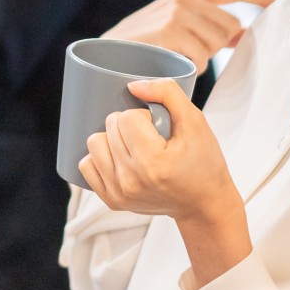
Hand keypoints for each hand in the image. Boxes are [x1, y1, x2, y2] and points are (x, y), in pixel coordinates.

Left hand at [80, 79, 251, 286]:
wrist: (203, 203)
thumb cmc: (203, 162)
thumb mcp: (196, 122)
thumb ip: (168, 94)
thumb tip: (133, 86)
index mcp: (152, 163)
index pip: (127, 118)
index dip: (144, 116)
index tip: (158, 128)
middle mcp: (131, 180)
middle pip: (110, 127)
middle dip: (129, 125)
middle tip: (150, 137)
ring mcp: (119, 193)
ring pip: (94, 143)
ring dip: (112, 139)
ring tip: (134, 147)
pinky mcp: (111, 200)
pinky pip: (86, 165)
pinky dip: (101, 157)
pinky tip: (120, 159)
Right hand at [103, 0, 275, 72]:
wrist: (109, 50)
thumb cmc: (147, 39)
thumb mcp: (179, 21)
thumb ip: (211, 23)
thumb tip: (245, 32)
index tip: (275, 3)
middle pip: (230, 26)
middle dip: (217, 43)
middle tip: (191, 49)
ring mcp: (178, 13)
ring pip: (216, 44)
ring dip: (202, 56)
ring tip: (177, 53)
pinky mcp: (171, 33)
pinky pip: (200, 59)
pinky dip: (190, 67)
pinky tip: (171, 61)